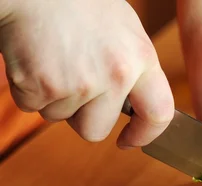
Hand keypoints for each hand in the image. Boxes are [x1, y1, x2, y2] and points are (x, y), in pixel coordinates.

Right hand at [0, 0, 173, 147]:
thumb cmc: (77, 2)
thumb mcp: (124, 29)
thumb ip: (135, 69)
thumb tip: (139, 105)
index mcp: (141, 58)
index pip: (159, 114)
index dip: (144, 134)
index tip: (129, 141)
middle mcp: (116, 75)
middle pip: (96, 130)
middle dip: (81, 118)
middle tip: (72, 84)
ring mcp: (79, 83)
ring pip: (61, 118)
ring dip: (53, 99)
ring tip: (54, 60)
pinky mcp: (41, 86)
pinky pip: (32, 106)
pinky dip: (28, 89)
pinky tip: (34, 59)